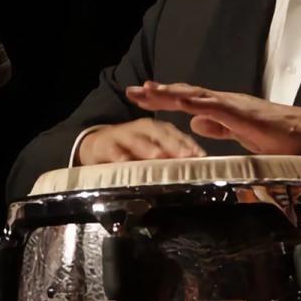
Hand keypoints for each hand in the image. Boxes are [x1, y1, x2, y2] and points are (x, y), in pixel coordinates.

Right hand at [76, 118, 205, 164]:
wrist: (99, 144)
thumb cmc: (133, 149)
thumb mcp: (153, 151)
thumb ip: (172, 158)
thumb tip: (197, 171)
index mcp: (158, 130)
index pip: (177, 135)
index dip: (189, 144)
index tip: (201, 157)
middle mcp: (143, 129)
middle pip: (160, 134)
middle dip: (174, 144)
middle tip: (186, 156)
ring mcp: (124, 135)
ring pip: (138, 139)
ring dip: (148, 148)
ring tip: (159, 157)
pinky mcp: (106, 144)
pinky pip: (113, 149)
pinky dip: (118, 155)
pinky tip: (124, 162)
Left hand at [126, 81, 300, 154]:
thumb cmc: (278, 136)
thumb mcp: (239, 134)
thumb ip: (218, 127)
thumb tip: (195, 124)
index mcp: (222, 108)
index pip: (187, 101)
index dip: (164, 98)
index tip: (141, 97)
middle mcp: (224, 101)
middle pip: (185, 94)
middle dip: (158, 93)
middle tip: (132, 91)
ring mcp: (232, 105)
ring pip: (195, 96)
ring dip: (171, 94)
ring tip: (148, 91)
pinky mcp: (241, 113)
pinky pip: (215, 107)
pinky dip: (196, 103)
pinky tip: (180, 102)